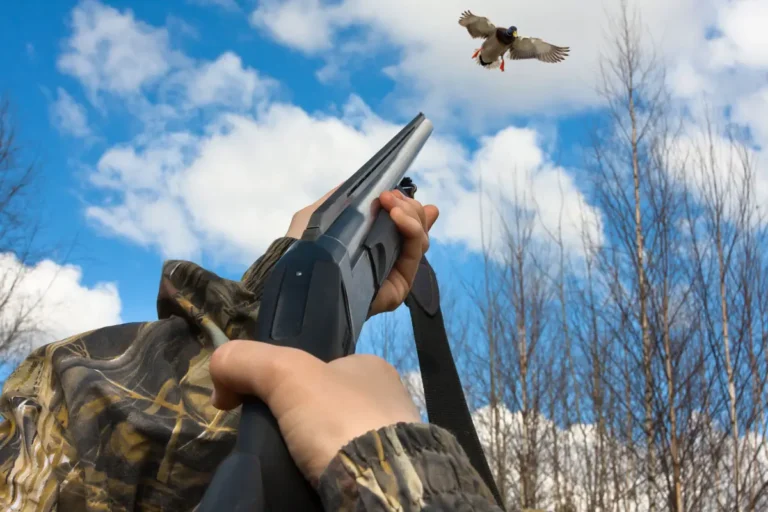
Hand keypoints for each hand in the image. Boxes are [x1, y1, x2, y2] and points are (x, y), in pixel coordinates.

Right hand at [209, 340, 420, 484]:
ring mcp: (387, 441)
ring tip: (283, 463)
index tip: (261, 404)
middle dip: (295, 420)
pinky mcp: (382, 476)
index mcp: (371, 369)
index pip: (318, 367)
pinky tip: (302, 479)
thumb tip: (219, 372)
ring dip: (305, 451)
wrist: (381, 484)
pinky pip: (341, 469)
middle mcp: (385, 401)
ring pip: (330, 440)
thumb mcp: (287, 373)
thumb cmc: (340, 418)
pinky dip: (320, 474)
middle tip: (271, 438)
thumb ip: (247, 360)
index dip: (284, 380)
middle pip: (322, 406)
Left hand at [285, 186, 438, 316]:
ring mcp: (394, 273)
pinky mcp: (399, 287)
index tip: (394, 191)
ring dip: (411, 213)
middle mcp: (386, 258)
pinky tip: (397, 216)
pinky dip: (412, 229)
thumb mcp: (322, 213)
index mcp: (371, 242)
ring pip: (419, 239)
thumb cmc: (303, 245)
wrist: (297, 275)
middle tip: (390, 196)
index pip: (401, 223)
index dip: (406, 205)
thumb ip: (347, 198)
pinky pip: (414, 254)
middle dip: (409, 205)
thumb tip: (371, 184)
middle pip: (415, 228)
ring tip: (392, 203)